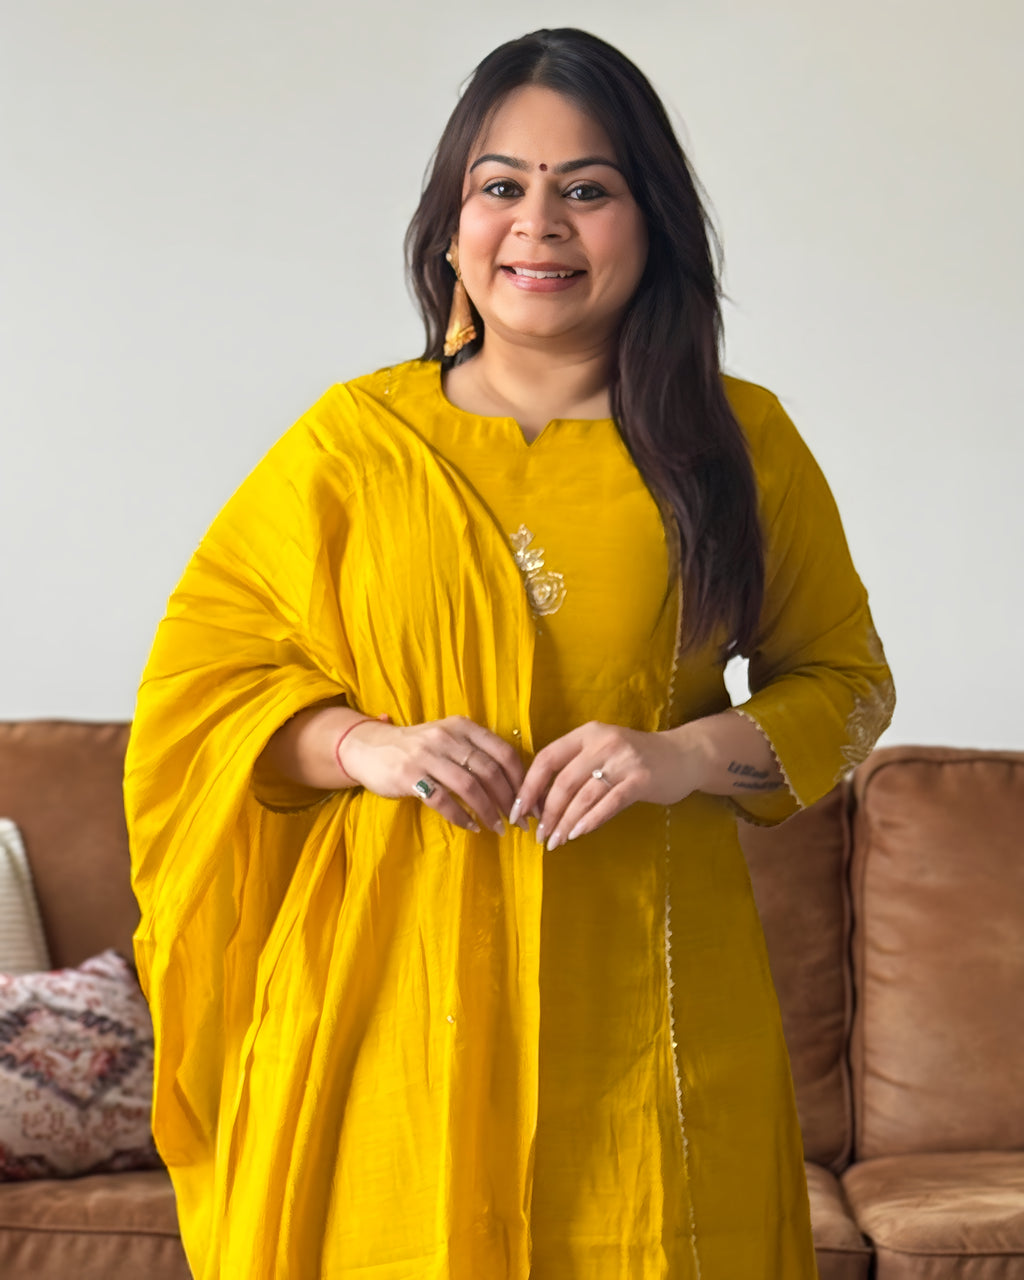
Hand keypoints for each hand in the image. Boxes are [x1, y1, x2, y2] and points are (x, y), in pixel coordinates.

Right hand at [340, 716, 524, 834]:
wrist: (369, 747)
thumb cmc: (417, 747)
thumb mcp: (448, 738)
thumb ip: (476, 752)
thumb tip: (516, 782)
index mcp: (463, 726)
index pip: (504, 752)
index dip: (522, 780)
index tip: (531, 803)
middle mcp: (447, 737)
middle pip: (490, 771)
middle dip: (510, 800)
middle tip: (520, 822)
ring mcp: (426, 755)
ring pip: (470, 786)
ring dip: (489, 811)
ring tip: (499, 828)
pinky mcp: (409, 776)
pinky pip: (443, 800)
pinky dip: (461, 816)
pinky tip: (471, 827)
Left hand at [512, 721, 702, 849]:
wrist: (684, 756)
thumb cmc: (636, 759)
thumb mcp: (602, 752)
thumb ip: (575, 768)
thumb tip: (540, 802)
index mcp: (586, 733)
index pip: (547, 758)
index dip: (529, 786)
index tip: (518, 810)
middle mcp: (602, 742)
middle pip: (563, 781)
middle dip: (547, 811)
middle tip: (539, 834)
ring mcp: (623, 760)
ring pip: (583, 796)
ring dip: (565, 822)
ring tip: (554, 841)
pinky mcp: (640, 779)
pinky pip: (608, 803)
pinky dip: (590, 821)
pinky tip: (577, 834)